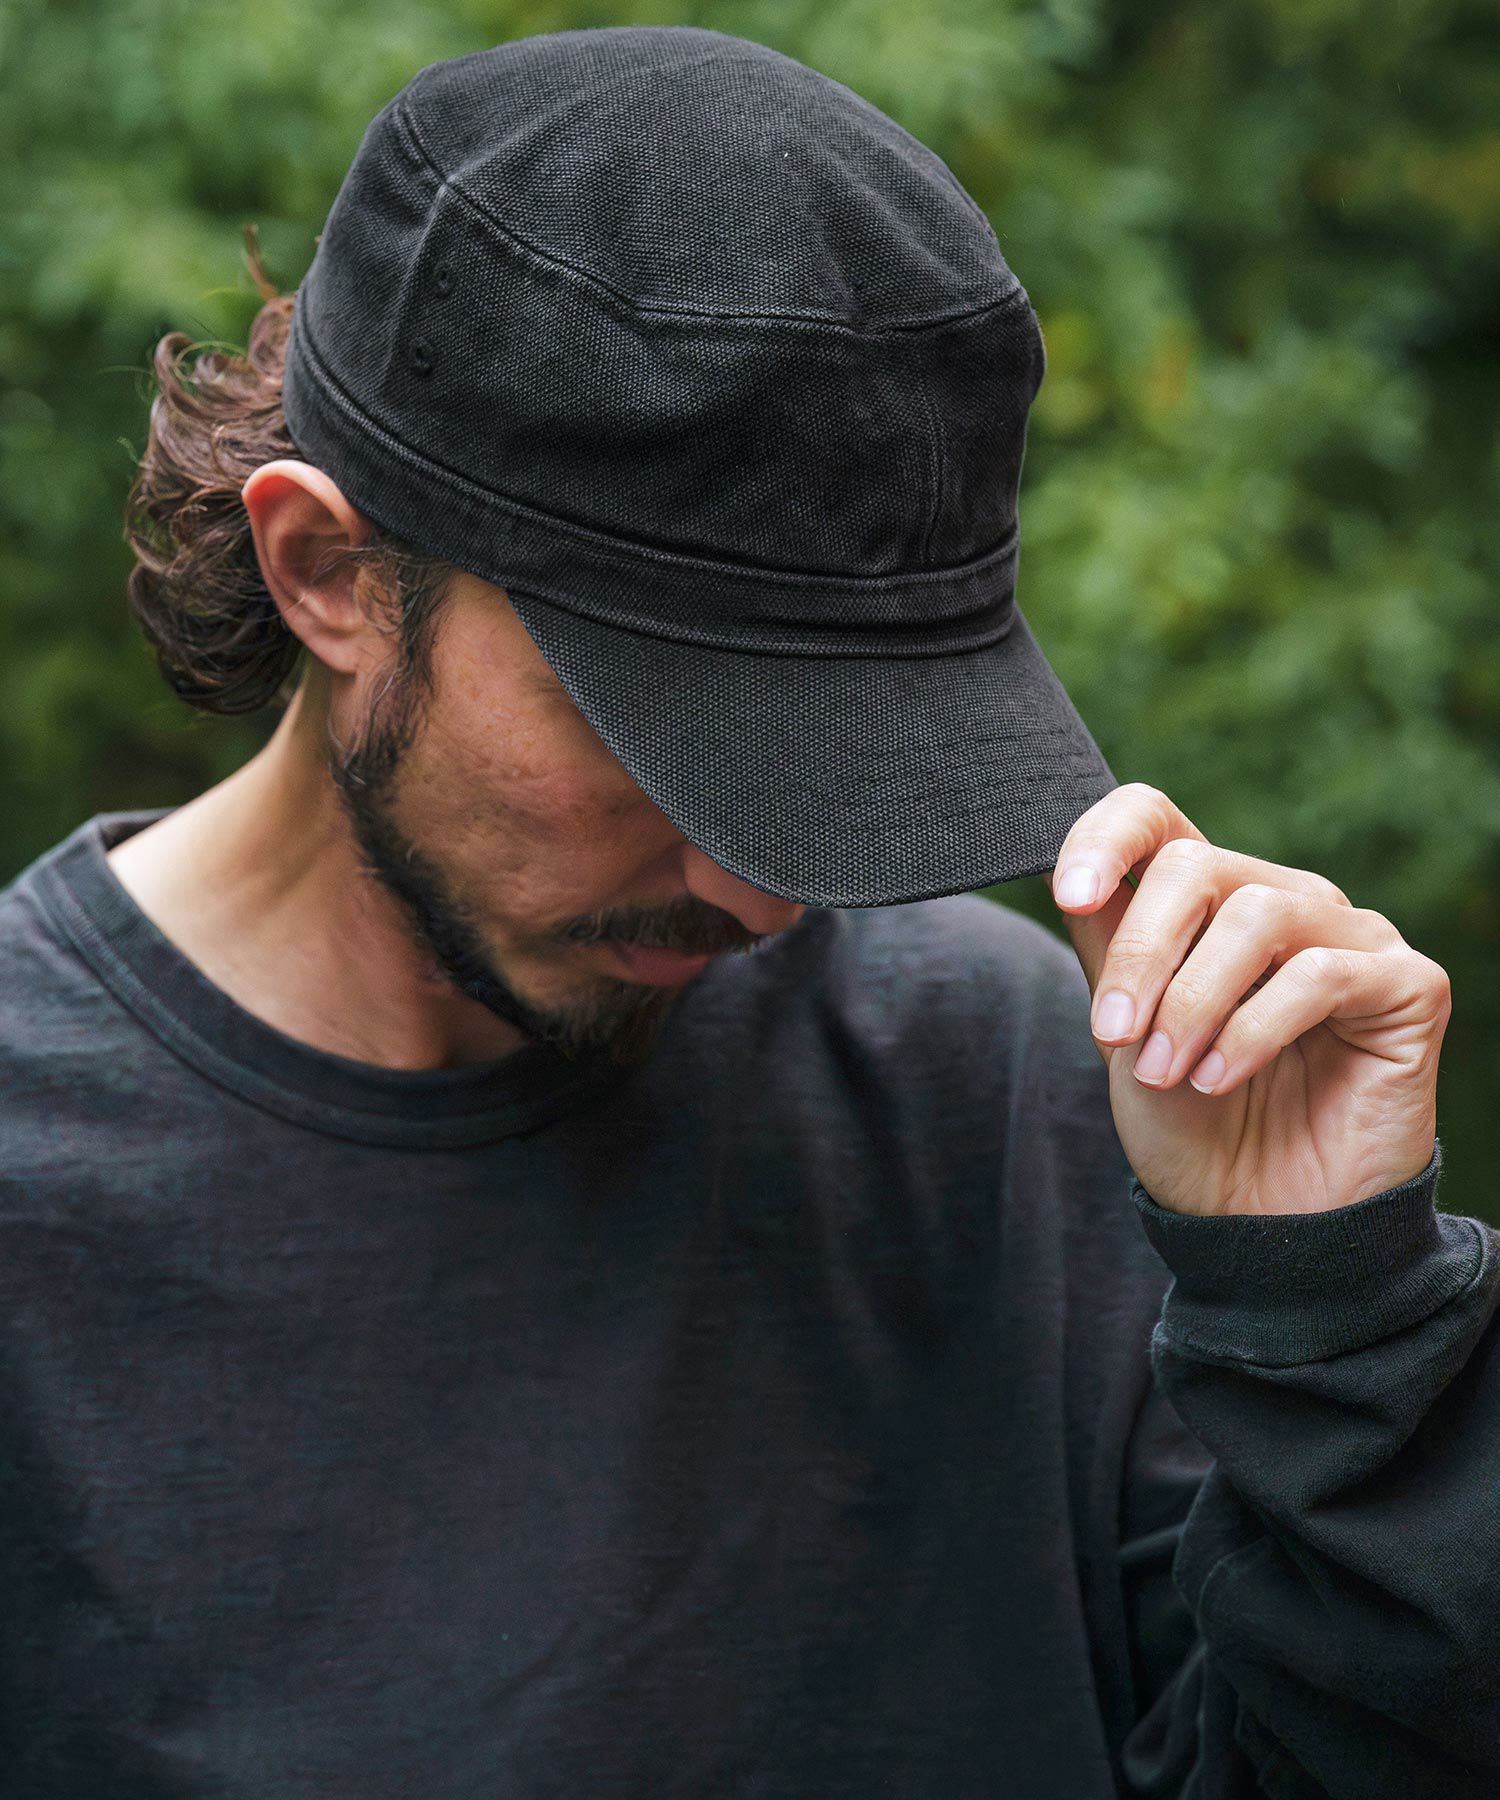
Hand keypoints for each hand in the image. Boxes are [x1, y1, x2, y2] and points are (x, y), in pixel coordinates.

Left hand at [1049, 784, 1450, 1216]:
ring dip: (1192, 1001)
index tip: (1070, 896)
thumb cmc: (1195, 1130)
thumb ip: (1107, 951)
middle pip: (1196, 865)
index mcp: (1210, 902)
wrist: (1261, 1226)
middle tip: (1113, 1036)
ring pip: (1256, 916)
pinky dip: (1254, 1028)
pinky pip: (1322, 974)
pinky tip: (1221, 1079)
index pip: (1157, 817)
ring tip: (1167, 1072)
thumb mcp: (1125, 1035)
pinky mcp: (1409, 984)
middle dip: (1141, 953)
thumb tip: (1068, 876)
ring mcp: (1351, 936)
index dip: (1106, 838)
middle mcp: (1283, 900)